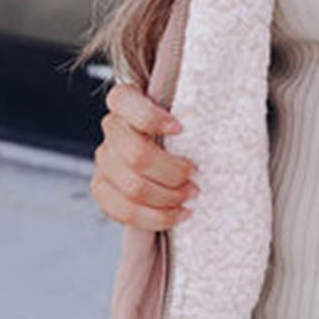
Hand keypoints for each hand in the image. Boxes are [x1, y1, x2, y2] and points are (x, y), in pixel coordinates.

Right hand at [90, 82, 199, 231]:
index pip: (123, 101)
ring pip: (133, 188)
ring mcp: (103, 160)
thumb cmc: (178, 128)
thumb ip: (189, 109)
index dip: (151, 118)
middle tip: (194, 174)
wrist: (161, 149)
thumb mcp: (183, 109)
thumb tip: (217, 118)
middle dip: (172, 171)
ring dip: (169, 197)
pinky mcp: (102, 189)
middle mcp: (110, 128)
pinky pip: (125, 212)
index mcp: (124, 100)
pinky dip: (157, 218)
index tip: (180, 130)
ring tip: (190, 194)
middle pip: (137, 156)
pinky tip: (179, 213)